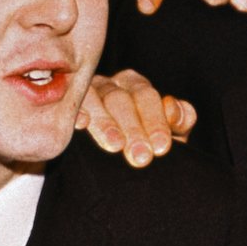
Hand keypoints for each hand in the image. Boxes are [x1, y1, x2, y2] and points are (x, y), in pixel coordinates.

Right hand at [75, 69, 196, 167]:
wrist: (116, 160)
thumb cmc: (145, 143)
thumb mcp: (167, 134)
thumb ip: (180, 121)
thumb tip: (173, 107)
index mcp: (137, 86)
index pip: (147, 97)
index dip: (155, 122)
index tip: (161, 148)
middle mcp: (111, 85)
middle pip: (121, 100)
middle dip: (133, 129)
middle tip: (141, 157)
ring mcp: (87, 94)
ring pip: (95, 100)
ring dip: (105, 123)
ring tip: (115, 145)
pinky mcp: (67, 105)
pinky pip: (70, 104)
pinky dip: (77, 112)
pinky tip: (80, 124)